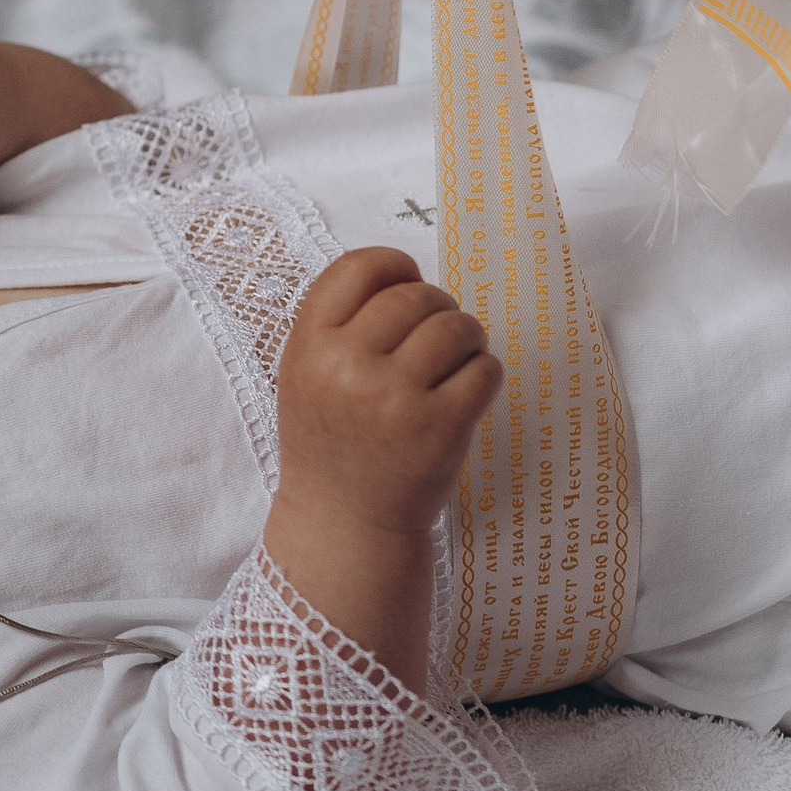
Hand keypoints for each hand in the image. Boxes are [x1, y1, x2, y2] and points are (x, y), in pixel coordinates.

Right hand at [268, 249, 502, 680]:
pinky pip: (484, 369)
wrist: (343, 524)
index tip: (408, 281)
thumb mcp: (306, 376)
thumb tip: (406, 276)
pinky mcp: (441, 428)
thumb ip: (338, 324)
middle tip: (438, 336)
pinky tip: (469, 389)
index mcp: (309, 346)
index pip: (358, 267)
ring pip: (456, 326)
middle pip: (415, 296)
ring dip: (467, 337)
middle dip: (437, 307)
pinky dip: (484, 373)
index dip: (393, 266)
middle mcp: (348, 366)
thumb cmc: (330, 443)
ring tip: (459, 359)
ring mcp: (396, 398)